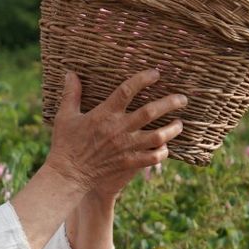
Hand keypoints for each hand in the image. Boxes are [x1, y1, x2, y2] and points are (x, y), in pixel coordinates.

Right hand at [42, 70, 186, 200]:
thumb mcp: (65, 116)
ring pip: (158, 136)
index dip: (143, 79)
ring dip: (172, 129)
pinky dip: (162, 152)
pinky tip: (166, 147)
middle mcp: (120, 129)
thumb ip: (71, 94)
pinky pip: (153, 158)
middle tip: (182, 99)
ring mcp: (127, 147)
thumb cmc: (66, 144)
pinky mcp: (129, 163)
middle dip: (170, 103)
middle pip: (151, 112)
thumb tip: (70, 73)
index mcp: (105, 114)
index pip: (127, 90)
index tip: (156, 73)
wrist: (69, 175)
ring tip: (180, 124)